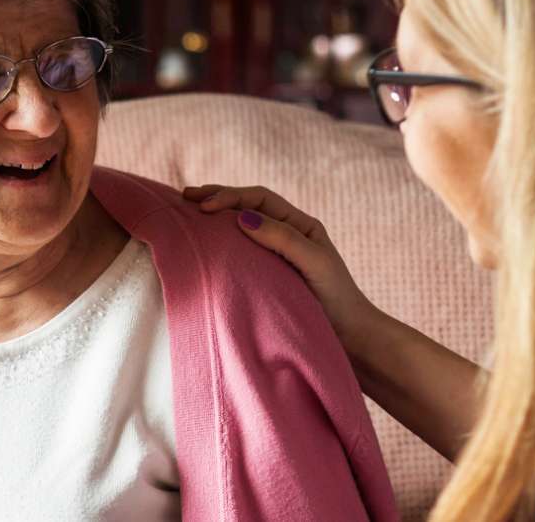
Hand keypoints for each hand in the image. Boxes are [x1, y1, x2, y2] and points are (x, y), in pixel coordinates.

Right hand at [182, 184, 381, 339]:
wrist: (349, 338)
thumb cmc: (337, 299)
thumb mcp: (315, 262)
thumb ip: (283, 239)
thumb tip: (242, 218)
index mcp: (299, 225)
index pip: (259, 199)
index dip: (230, 197)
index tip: (205, 207)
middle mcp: (285, 235)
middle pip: (246, 207)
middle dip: (216, 198)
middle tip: (186, 196)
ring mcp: (273, 257)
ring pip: (239, 229)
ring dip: (214, 219)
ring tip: (186, 213)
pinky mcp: (264, 278)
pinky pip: (238, 254)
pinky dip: (219, 245)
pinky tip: (202, 246)